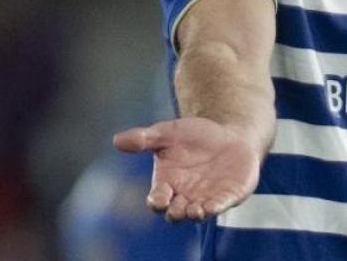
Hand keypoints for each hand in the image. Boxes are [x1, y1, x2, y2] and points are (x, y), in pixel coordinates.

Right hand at [113, 117, 260, 221]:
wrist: (228, 134)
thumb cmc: (194, 136)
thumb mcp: (168, 132)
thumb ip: (144, 138)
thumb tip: (117, 140)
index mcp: (167, 184)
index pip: (157, 199)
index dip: (157, 201)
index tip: (158, 199)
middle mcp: (185, 195)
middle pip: (175, 213)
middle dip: (175, 212)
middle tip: (176, 208)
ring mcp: (206, 198)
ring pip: (196, 213)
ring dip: (194, 214)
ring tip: (195, 210)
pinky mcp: (227, 196)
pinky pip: (220, 205)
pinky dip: (216, 207)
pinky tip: (212, 206)